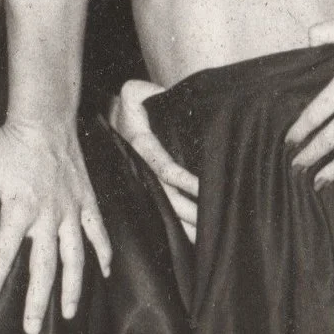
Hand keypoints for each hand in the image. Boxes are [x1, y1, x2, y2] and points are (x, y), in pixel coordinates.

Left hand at [0, 116, 112, 333]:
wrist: (47, 118)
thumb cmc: (11, 140)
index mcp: (20, 208)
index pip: (3, 253)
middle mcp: (48, 215)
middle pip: (43, 267)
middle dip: (36, 301)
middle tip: (29, 329)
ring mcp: (70, 210)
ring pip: (74, 258)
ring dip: (72, 288)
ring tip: (67, 315)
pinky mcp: (86, 201)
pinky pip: (98, 232)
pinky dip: (103, 253)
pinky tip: (103, 274)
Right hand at [110, 78, 197, 240]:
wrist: (118, 118)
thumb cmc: (134, 104)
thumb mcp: (135, 92)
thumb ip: (150, 91)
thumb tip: (166, 95)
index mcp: (141, 147)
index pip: (165, 168)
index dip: (185, 180)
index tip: (205, 188)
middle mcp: (142, 170)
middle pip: (168, 198)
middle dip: (191, 212)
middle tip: (215, 223)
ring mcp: (145, 183)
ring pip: (166, 211)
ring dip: (187, 225)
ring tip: (209, 240)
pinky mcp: (150, 190)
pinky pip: (164, 212)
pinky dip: (179, 228)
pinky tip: (197, 241)